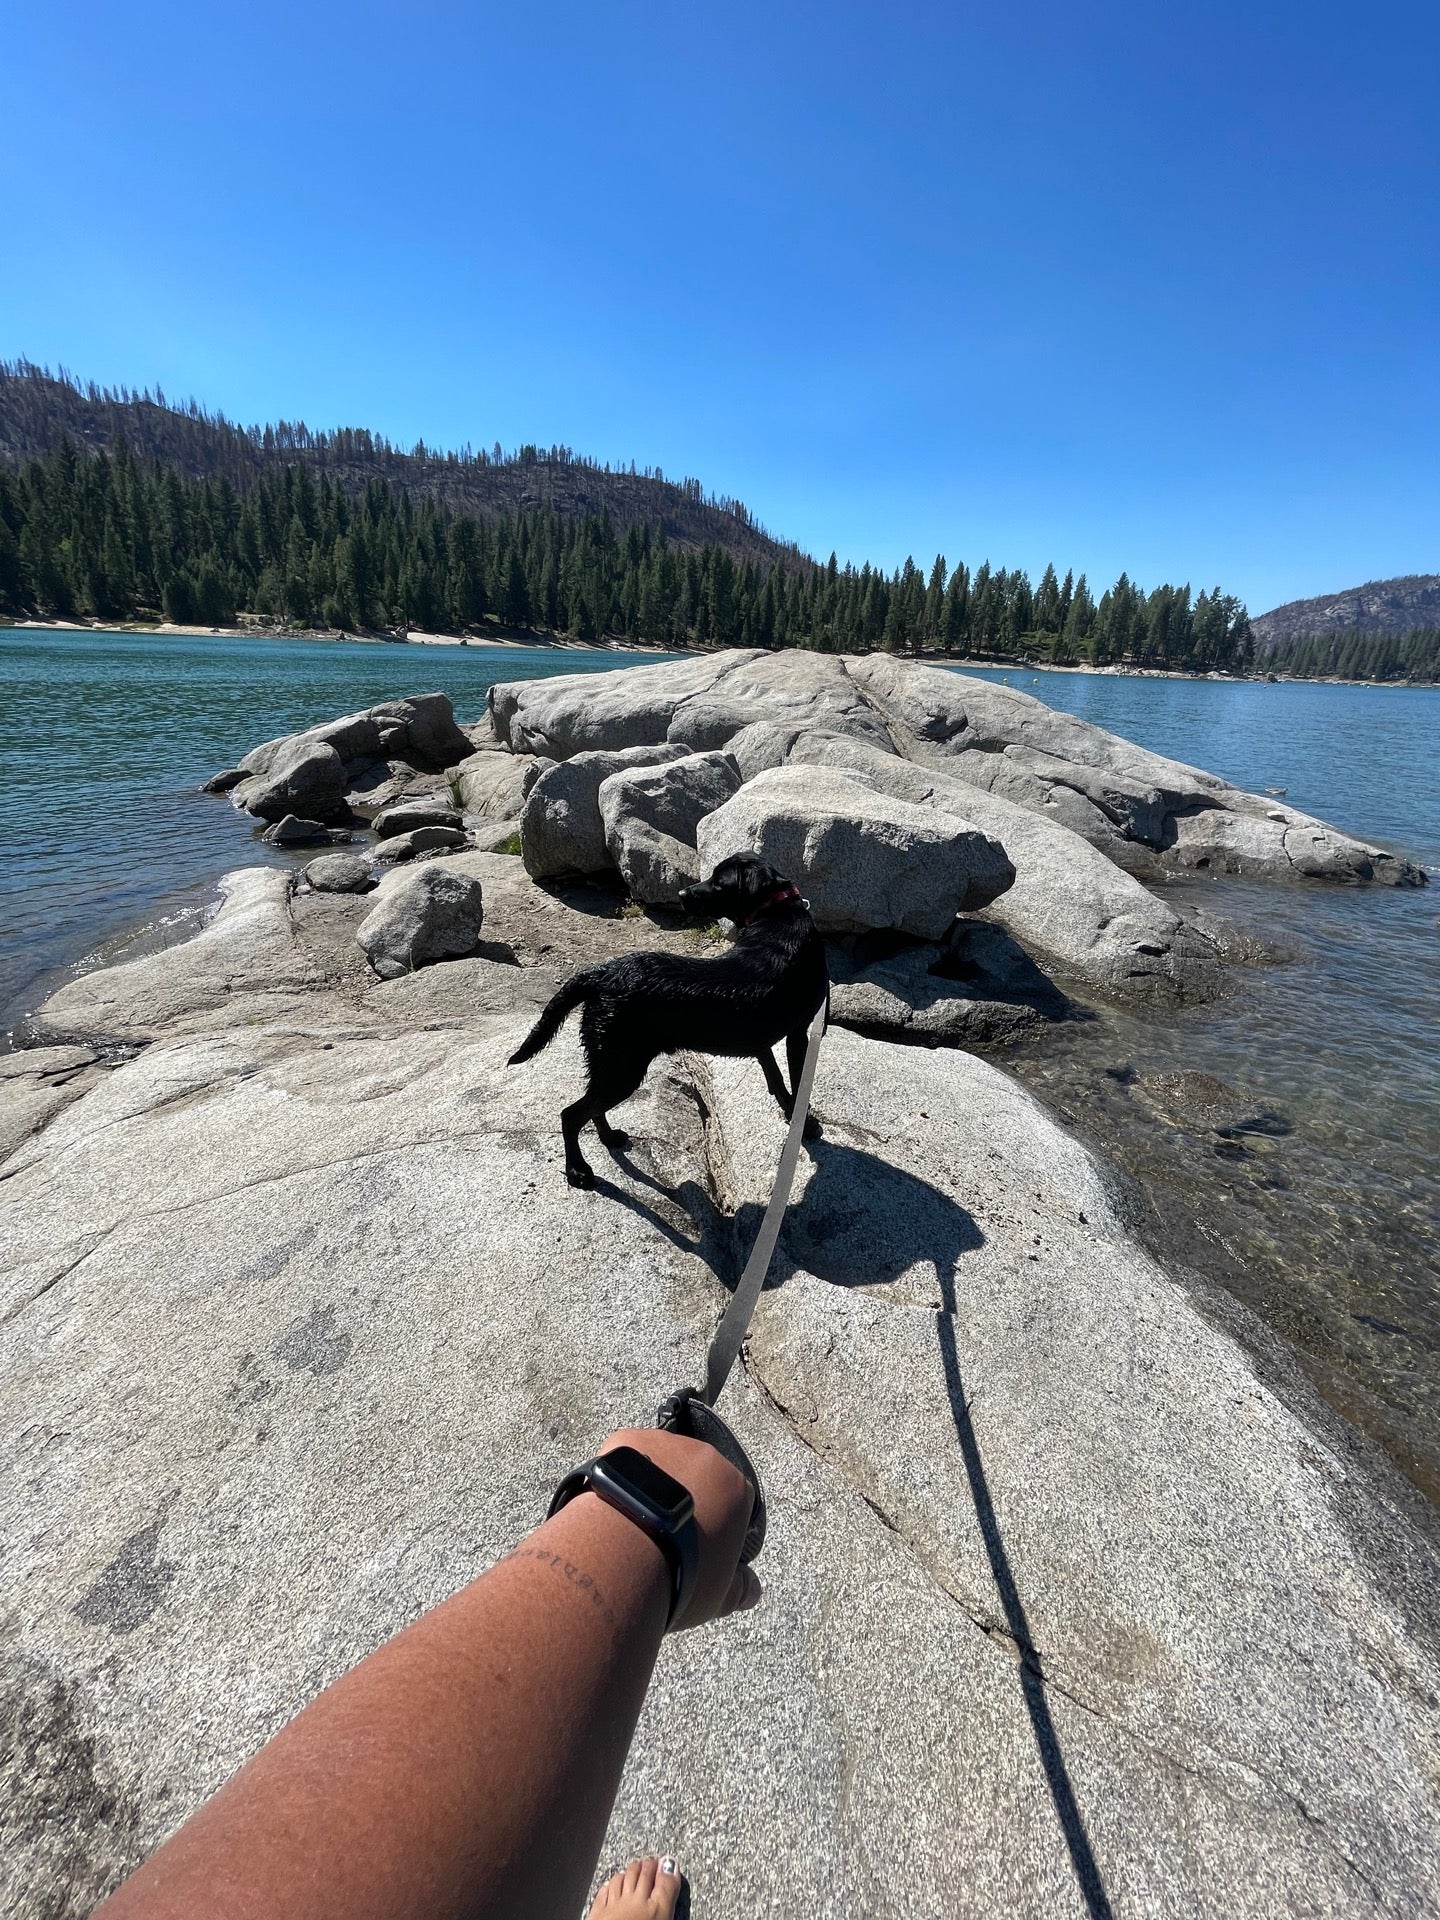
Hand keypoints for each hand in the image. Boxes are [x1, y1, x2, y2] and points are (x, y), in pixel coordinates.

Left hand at [598, 1428, 761, 1628]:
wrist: (625, 1554)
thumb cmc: (680, 1576)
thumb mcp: (719, 1595)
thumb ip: (740, 1587)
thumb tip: (752, 1590)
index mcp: (736, 1489)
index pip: (733, 1505)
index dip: (716, 1528)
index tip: (697, 1551)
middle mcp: (706, 1457)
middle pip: (698, 1478)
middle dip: (686, 1503)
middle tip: (664, 1538)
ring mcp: (665, 1444)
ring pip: (661, 1464)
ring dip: (653, 1487)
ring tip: (634, 1525)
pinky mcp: (626, 1440)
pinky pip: (627, 1456)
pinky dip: (621, 1477)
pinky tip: (612, 1506)